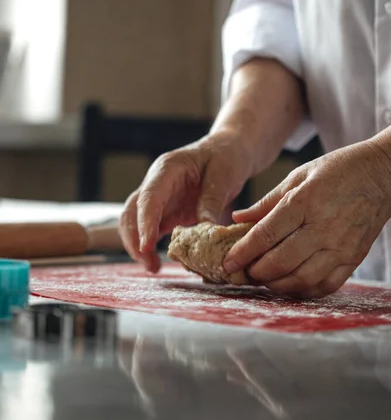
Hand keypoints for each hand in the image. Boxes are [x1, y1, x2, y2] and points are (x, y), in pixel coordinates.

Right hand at [119, 131, 253, 271]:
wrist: (228, 151)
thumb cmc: (226, 157)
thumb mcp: (224, 175)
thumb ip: (211, 201)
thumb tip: (204, 229)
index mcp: (167, 169)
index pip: (149, 197)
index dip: (145, 222)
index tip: (146, 246)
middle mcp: (156, 183)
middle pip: (132, 212)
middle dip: (135, 239)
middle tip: (149, 265)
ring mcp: (158, 197)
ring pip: (135, 222)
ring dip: (139, 245)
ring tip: (153, 268)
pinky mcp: (165, 210)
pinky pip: (151, 229)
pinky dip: (150, 246)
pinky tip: (158, 262)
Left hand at [224, 141, 390, 298]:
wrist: (382, 176)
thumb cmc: (337, 171)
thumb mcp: (298, 176)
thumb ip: (267, 202)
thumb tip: (237, 219)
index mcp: (305, 201)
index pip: (266, 234)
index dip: (243, 252)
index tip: (228, 263)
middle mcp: (323, 227)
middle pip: (281, 262)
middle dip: (256, 273)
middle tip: (244, 272)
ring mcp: (340, 247)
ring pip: (301, 279)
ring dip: (277, 285)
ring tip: (264, 279)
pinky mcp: (353, 259)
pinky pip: (325, 285)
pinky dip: (303, 290)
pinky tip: (290, 283)